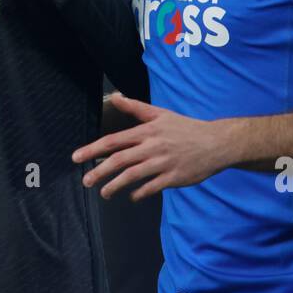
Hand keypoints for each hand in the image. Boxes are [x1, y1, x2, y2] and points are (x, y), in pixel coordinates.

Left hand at [72, 93, 231, 200]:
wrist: (216, 143)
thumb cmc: (185, 127)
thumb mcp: (160, 113)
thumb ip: (135, 107)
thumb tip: (114, 96)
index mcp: (147, 131)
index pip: (114, 140)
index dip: (93, 149)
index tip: (76, 157)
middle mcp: (152, 147)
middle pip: (119, 160)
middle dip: (99, 172)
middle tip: (85, 181)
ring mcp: (163, 163)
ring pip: (132, 176)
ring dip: (115, 186)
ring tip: (104, 193)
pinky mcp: (174, 178)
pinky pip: (151, 188)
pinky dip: (139, 193)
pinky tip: (132, 196)